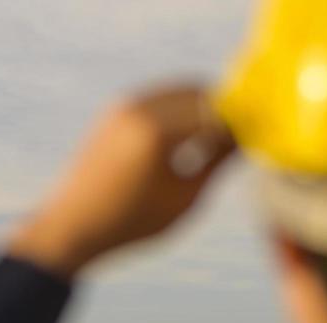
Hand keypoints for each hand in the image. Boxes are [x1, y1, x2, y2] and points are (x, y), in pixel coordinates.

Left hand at [7, 84, 234, 278]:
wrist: (73, 227)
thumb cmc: (132, 222)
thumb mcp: (184, 199)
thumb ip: (217, 162)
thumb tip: (245, 137)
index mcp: (156, 132)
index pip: (215, 111)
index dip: (239, 124)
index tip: (253, 142)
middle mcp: (138, 109)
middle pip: (199, 92)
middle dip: (221, 111)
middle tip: (236, 141)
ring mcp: (124, 106)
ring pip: (180, 91)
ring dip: (201, 109)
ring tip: (211, 145)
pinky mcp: (115, 110)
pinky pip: (160, 98)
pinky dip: (179, 111)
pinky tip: (186, 142)